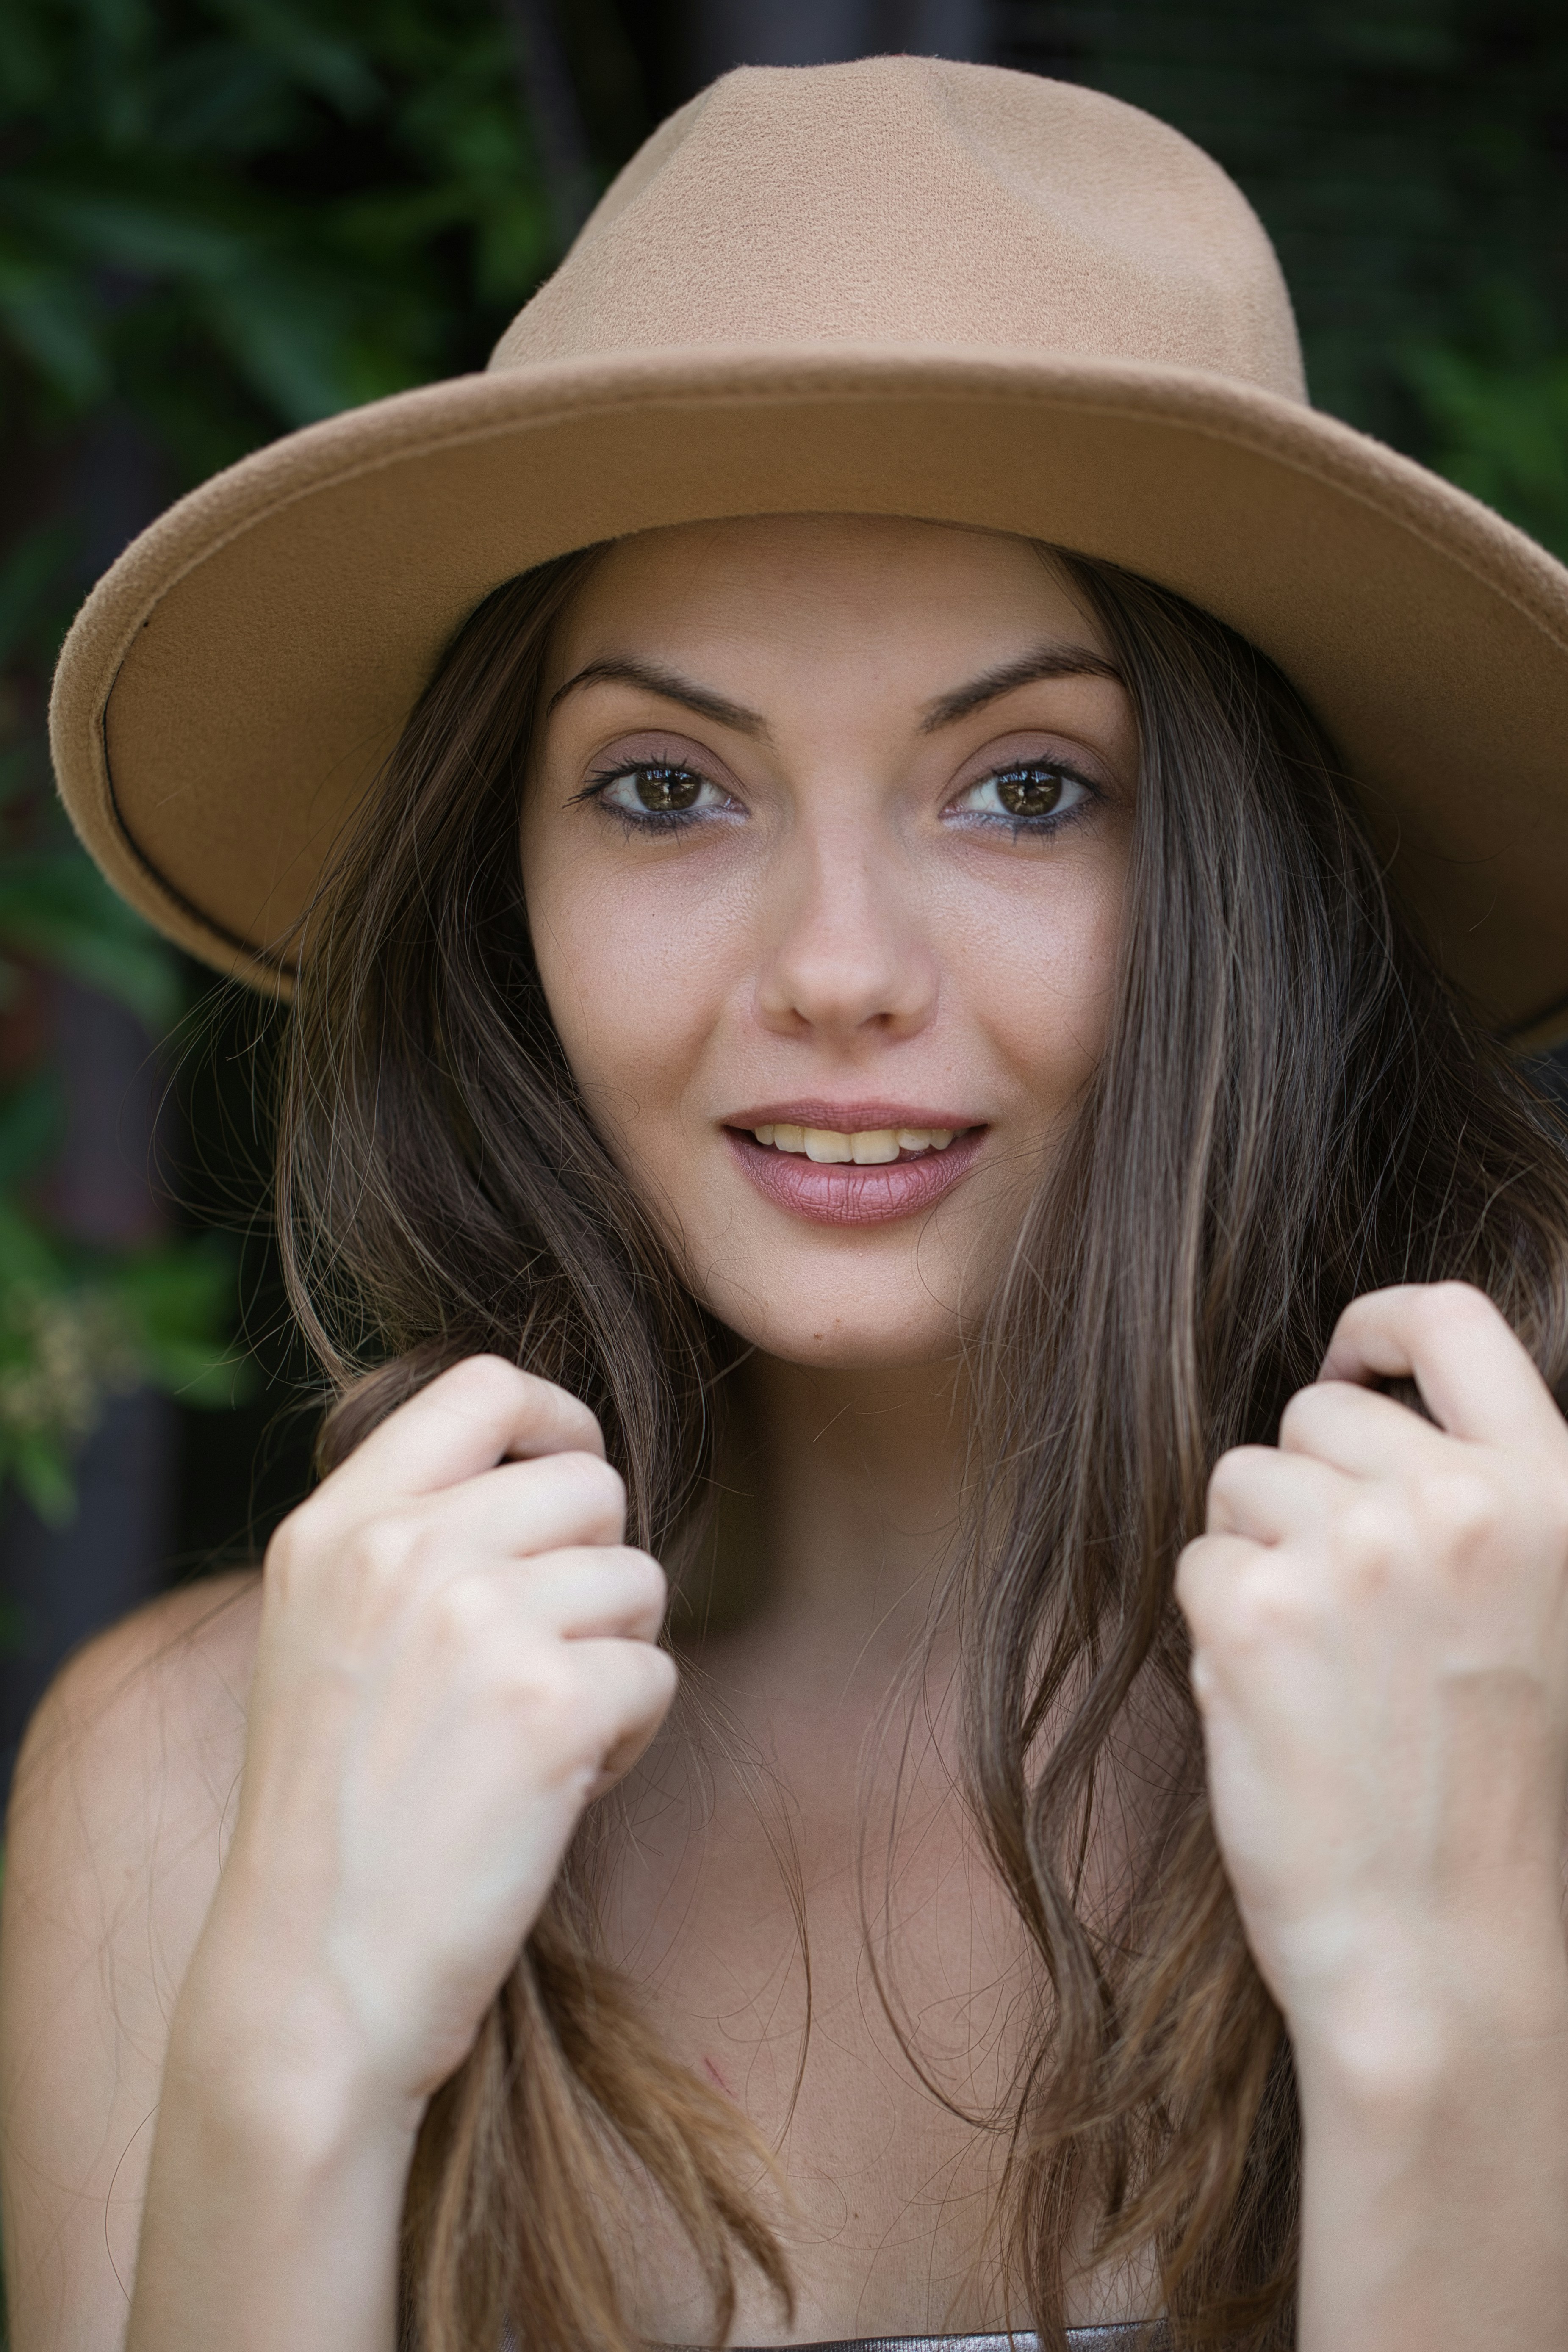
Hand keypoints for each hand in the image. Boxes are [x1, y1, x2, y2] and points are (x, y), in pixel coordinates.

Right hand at [183, 1356, 674, 2116]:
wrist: (312, 1981)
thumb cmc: (334, 1817)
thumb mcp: (323, 1634)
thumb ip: (410, 1537)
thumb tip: (544, 1466)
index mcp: (335, 1528)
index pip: (482, 1385)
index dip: (557, 1420)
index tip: (567, 1481)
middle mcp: (402, 1554)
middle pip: (589, 1483)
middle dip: (595, 1568)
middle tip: (543, 1661)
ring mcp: (476, 1625)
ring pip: (638, 1579)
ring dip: (613, 1659)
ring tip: (537, 1737)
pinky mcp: (549, 1709)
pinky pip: (655, 1673)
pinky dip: (629, 1735)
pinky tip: (558, 1788)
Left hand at [1178, 1283, 1567, 2062]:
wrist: (1444, 1953)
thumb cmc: (1485, 1792)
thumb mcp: (1534, 1611)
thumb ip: (1467, 1502)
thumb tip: (1347, 1398)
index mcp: (1551, 1493)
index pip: (1453, 1322)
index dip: (1378, 1322)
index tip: (1345, 1360)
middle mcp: (1459, 1502)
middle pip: (1314, 1415)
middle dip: (1304, 1487)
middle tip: (1347, 1611)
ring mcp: (1354, 1550)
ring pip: (1240, 1483)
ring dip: (1258, 1558)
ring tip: (1323, 1669)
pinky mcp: (1256, 1608)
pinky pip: (1198, 1562)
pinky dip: (1218, 1624)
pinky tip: (1278, 1703)